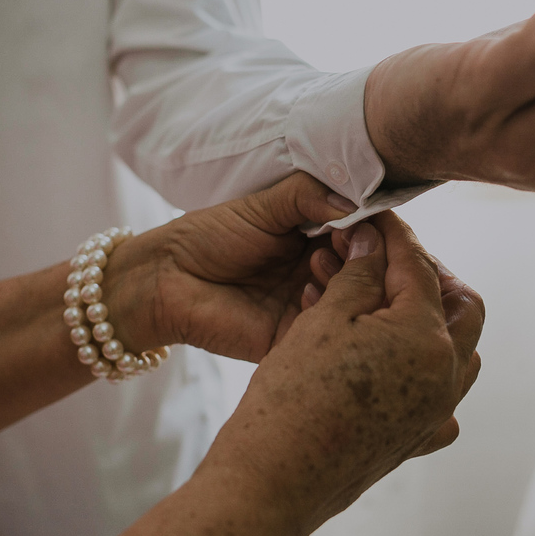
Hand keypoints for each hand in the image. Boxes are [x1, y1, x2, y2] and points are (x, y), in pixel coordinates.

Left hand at [104, 172, 350, 360]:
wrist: (166, 278)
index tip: (364, 216)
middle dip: (360, 253)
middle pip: (364, 270)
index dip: (368, 227)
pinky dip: (325, 311)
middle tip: (344, 239)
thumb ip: (309, 196)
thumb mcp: (264, 205)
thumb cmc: (209, 236)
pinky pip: (326, 333)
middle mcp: (319, 276)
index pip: (361, 236)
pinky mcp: (293, 339)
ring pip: (351, 301)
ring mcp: (309, 309)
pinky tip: (307, 290)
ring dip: (344, 280)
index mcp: (315, 241)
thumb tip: (356, 201)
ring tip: (316, 261)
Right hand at [201, 212, 484, 531]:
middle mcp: (445, 376)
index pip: (420, 267)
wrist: (272, 480)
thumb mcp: (325, 318)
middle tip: (384, 259)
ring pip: (458, 350)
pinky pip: (440, 395)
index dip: (394, 235)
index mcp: (427, 338)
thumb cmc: (292, 397)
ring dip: (430, 319)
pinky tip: (387, 359)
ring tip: (379, 302)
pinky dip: (424, 369)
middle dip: (428, 275)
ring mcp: (436, 412)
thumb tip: (376, 241)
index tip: (373, 218)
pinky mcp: (417, 438)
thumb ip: (360, 273)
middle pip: (462, 308)